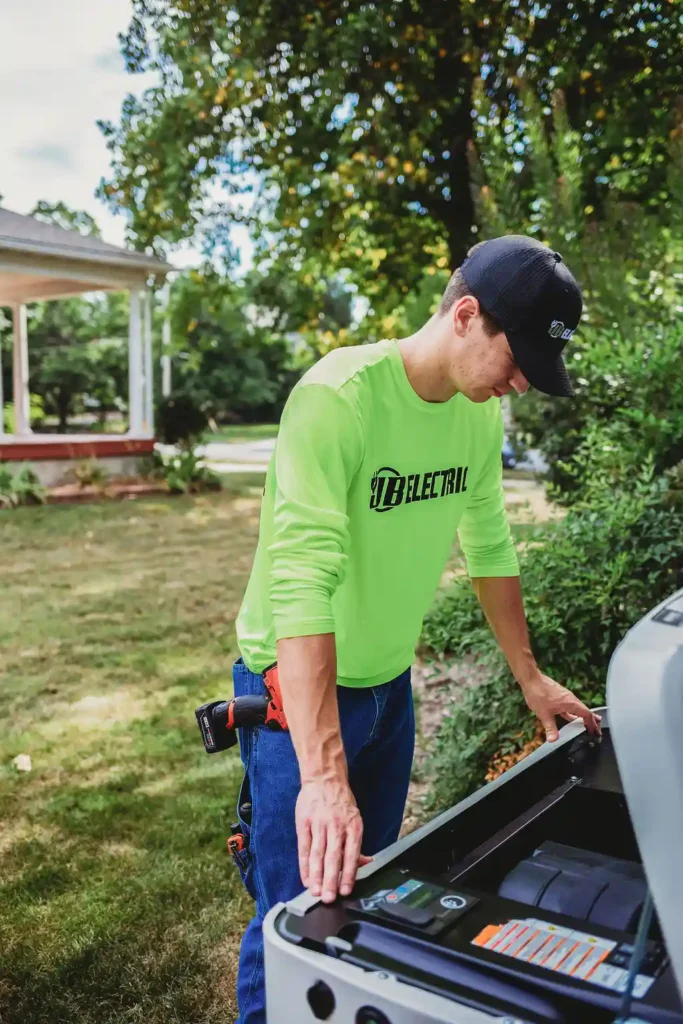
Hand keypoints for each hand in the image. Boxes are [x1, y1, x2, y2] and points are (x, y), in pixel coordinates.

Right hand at [296, 778, 371, 902]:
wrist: (324, 778)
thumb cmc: (341, 802)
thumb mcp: (355, 819)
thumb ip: (356, 844)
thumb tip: (366, 863)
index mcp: (353, 827)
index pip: (351, 854)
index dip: (348, 874)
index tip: (345, 890)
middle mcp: (337, 826)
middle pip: (333, 857)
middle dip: (331, 879)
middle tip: (328, 897)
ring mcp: (319, 824)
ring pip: (317, 854)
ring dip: (316, 875)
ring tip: (315, 891)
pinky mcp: (305, 823)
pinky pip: (304, 847)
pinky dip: (304, 864)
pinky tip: (306, 877)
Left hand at [521, 672, 601, 742]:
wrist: (531, 679)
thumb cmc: (538, 694)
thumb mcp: (544, 714)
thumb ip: (550, 728)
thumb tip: (553, 740)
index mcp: (571, 703)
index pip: (587, 715)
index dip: (592, 724)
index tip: (595, 732)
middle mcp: (571, 699)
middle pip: (585, 711)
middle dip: (591, 721)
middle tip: (596, 731)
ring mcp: (565, 697)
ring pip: (578, 708)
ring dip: (583, 717)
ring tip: (587, 726)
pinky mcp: (560, 696)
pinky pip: (570, 706)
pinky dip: (573, 713)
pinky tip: (571, 718)